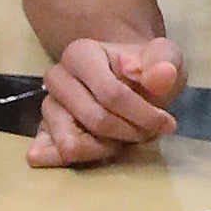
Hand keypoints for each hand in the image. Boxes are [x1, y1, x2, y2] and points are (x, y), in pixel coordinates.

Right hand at [27, 36, 185, 166]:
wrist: (131, 80)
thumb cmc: (146, 69)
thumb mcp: (165, 58)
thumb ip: (165, 63)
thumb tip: (161, 77)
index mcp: (80, 53)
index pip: (111, 93)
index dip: (143, 114)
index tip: (167, 123)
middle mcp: (56, 78)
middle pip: (96, 120)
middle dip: (128, 131)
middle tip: (147, 131)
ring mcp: (48, 107)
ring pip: (72, 144)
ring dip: (106, 147)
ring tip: (125, 136)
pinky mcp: (43, 132)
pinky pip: (51, 156)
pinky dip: (81, 158)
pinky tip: (103, 148)